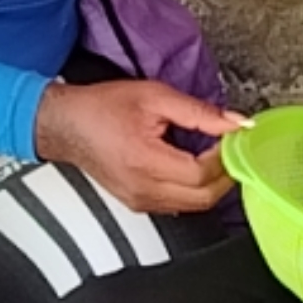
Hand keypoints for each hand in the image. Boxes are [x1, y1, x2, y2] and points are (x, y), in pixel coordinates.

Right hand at [34, 79, 244, 214]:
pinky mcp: (138, 205)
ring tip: (212, 155)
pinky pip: (179, 205)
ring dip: (212, 184)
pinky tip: (193, 166)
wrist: (66, 125)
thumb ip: (199, 112)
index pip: (201, 174)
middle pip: (204, 197)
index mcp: (145, 161)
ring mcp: (140, 201)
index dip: (223, 156)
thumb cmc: (102, 108)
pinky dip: (194, 189)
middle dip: (225, 174)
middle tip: (229, 149)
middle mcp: (143, 189)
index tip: (228, 136)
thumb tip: (236, 123)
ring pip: (195, 206)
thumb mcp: (154, 96)